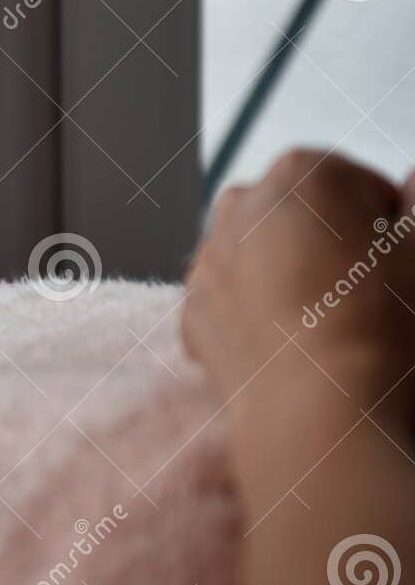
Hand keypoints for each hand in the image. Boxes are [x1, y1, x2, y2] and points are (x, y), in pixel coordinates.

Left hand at [182, 149, 414, 414]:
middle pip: (301, 214)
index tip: (396, 260)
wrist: (315, 411)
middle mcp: (240, 204)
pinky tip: (290, 344)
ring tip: (328, 321)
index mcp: (301, 173)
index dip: (386, 223)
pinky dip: (255, 312)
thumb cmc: (381, 323)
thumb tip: (413, 180)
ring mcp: (208, 257)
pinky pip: (231, 298)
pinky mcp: (192, 308)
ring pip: (260, 253)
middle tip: (365, 294)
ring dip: (290, 274)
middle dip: (331, 242)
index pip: (358, 183)